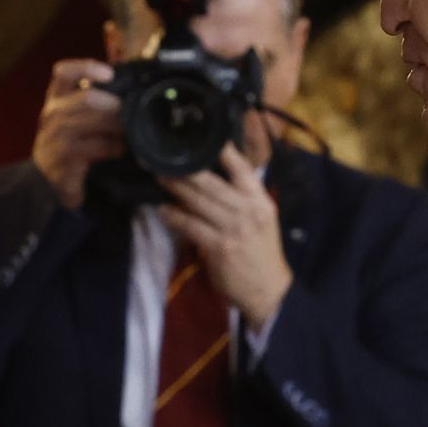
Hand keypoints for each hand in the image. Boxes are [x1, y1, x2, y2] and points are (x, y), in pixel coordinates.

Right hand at [32, 58, 121, 210]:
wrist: (46, 180)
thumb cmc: (67, 142)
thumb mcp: (71, 116)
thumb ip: (91, 100)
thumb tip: (129, 86)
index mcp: (55, 98)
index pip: (63, 72)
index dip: (87, 68)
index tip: (109, 73)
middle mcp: (53, 114)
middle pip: (86, 98)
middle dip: (113, 103)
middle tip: (127, 110)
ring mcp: (57, 137)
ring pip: (92, 122)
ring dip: (117, 125)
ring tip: (129, 130)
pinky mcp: (66, 158)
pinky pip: (97, 147)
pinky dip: (114, 147)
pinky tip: (120, 149)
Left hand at [159, 143, 292, 328]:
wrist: (268, 290)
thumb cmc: (261, 250)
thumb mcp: (262, 217)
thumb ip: (242, 196)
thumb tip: (213, 174)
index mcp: (260, 199)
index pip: (241, 167)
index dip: (220, 149)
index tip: (198, 136)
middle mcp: (248, 210)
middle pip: (211, 182)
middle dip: (185, 169)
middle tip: (164, 157)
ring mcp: (234, 229)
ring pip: (198, 201)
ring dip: (175, 188)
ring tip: (158, 178)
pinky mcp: (219, 247)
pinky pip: (191, 226)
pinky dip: (174, 217)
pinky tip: (163, 210)